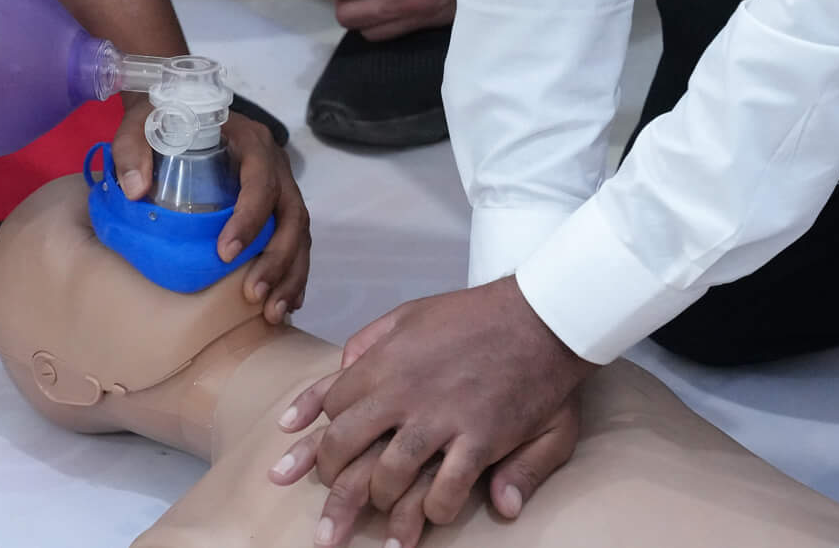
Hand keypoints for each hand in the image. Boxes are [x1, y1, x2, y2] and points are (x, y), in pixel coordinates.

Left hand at [115, 101, 311, 322]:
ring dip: (289, 274)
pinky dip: (293, 273)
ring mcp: (282, 186)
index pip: (260, 181)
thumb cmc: (165, 119)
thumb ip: (132, 150)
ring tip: (272, 312)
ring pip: (300, 233)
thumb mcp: (142, 124)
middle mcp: (275, 164)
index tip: (225, 252)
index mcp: (250, 141)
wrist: (180, 109)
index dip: (250, 218)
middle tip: (253, 295)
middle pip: (293, 214)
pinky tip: (286, 303)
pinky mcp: (280, 206)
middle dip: (277, 259)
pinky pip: (297, 241)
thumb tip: (135, 190)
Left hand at [268, 279, 593, 545]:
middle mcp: (402, 393)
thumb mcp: (409, 312)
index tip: (300, 464)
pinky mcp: (480, 439)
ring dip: (381, 505)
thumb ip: (370, 339)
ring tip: (379, 528)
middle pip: (346, 447)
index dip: (317, 437)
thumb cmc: (473, 314)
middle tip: (327, 519)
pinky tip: (433, 516)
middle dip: (331, 486)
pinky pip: (447, 489)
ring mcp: (440, 418)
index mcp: (382, 363)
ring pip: (390, 475)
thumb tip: (342, 367)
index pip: (332, 407)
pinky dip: (435, 510)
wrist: (538, 316)